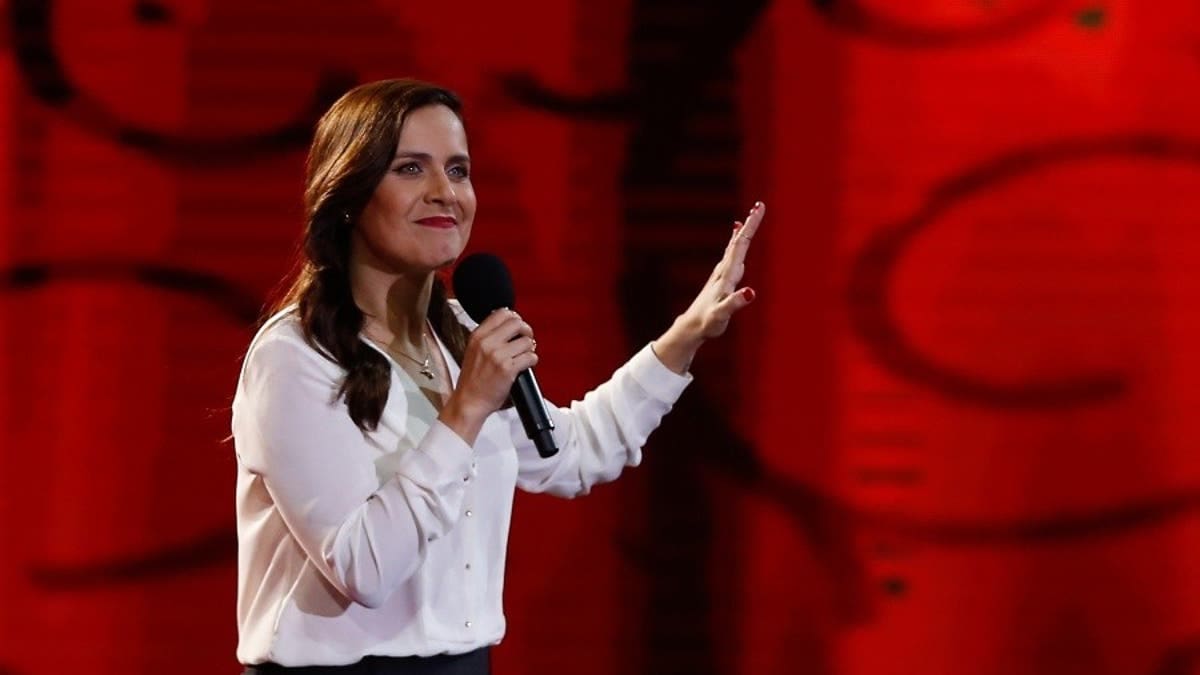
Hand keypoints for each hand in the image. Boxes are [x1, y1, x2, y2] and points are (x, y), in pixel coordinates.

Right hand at [440, 309, 536, 443]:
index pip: (502, 312)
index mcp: (478, 336)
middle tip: (526, 339)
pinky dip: (532, 360)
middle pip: (517, 323)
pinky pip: (530, 357)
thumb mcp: (473, 351)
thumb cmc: (472, 381)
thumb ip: (487, 337)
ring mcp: (498, 356)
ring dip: (530, 348)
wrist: (469, 402)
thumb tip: (507, 326)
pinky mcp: (508, 369)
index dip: (515, 318)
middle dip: (526, 330)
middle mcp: (487, 343)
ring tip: (525, 354)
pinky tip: (526, 365)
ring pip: (526, 340)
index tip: (517, 327)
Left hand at [652, 201, 763, 372]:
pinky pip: (731, 257)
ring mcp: (721, 274)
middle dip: (750, 224)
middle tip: (759, 206)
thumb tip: (750, 292)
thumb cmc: (708, 322)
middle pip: (738, 242)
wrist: (692, 327)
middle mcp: (724, 271)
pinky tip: (735, 242)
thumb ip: (735, 303)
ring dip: (743, 232)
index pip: (741, 245)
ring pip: (734, 248)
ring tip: (748, 218)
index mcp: (727, 275)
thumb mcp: (722, 314)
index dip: (750, 226)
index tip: (758, 208)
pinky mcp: (721, 280)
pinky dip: (735, 245)